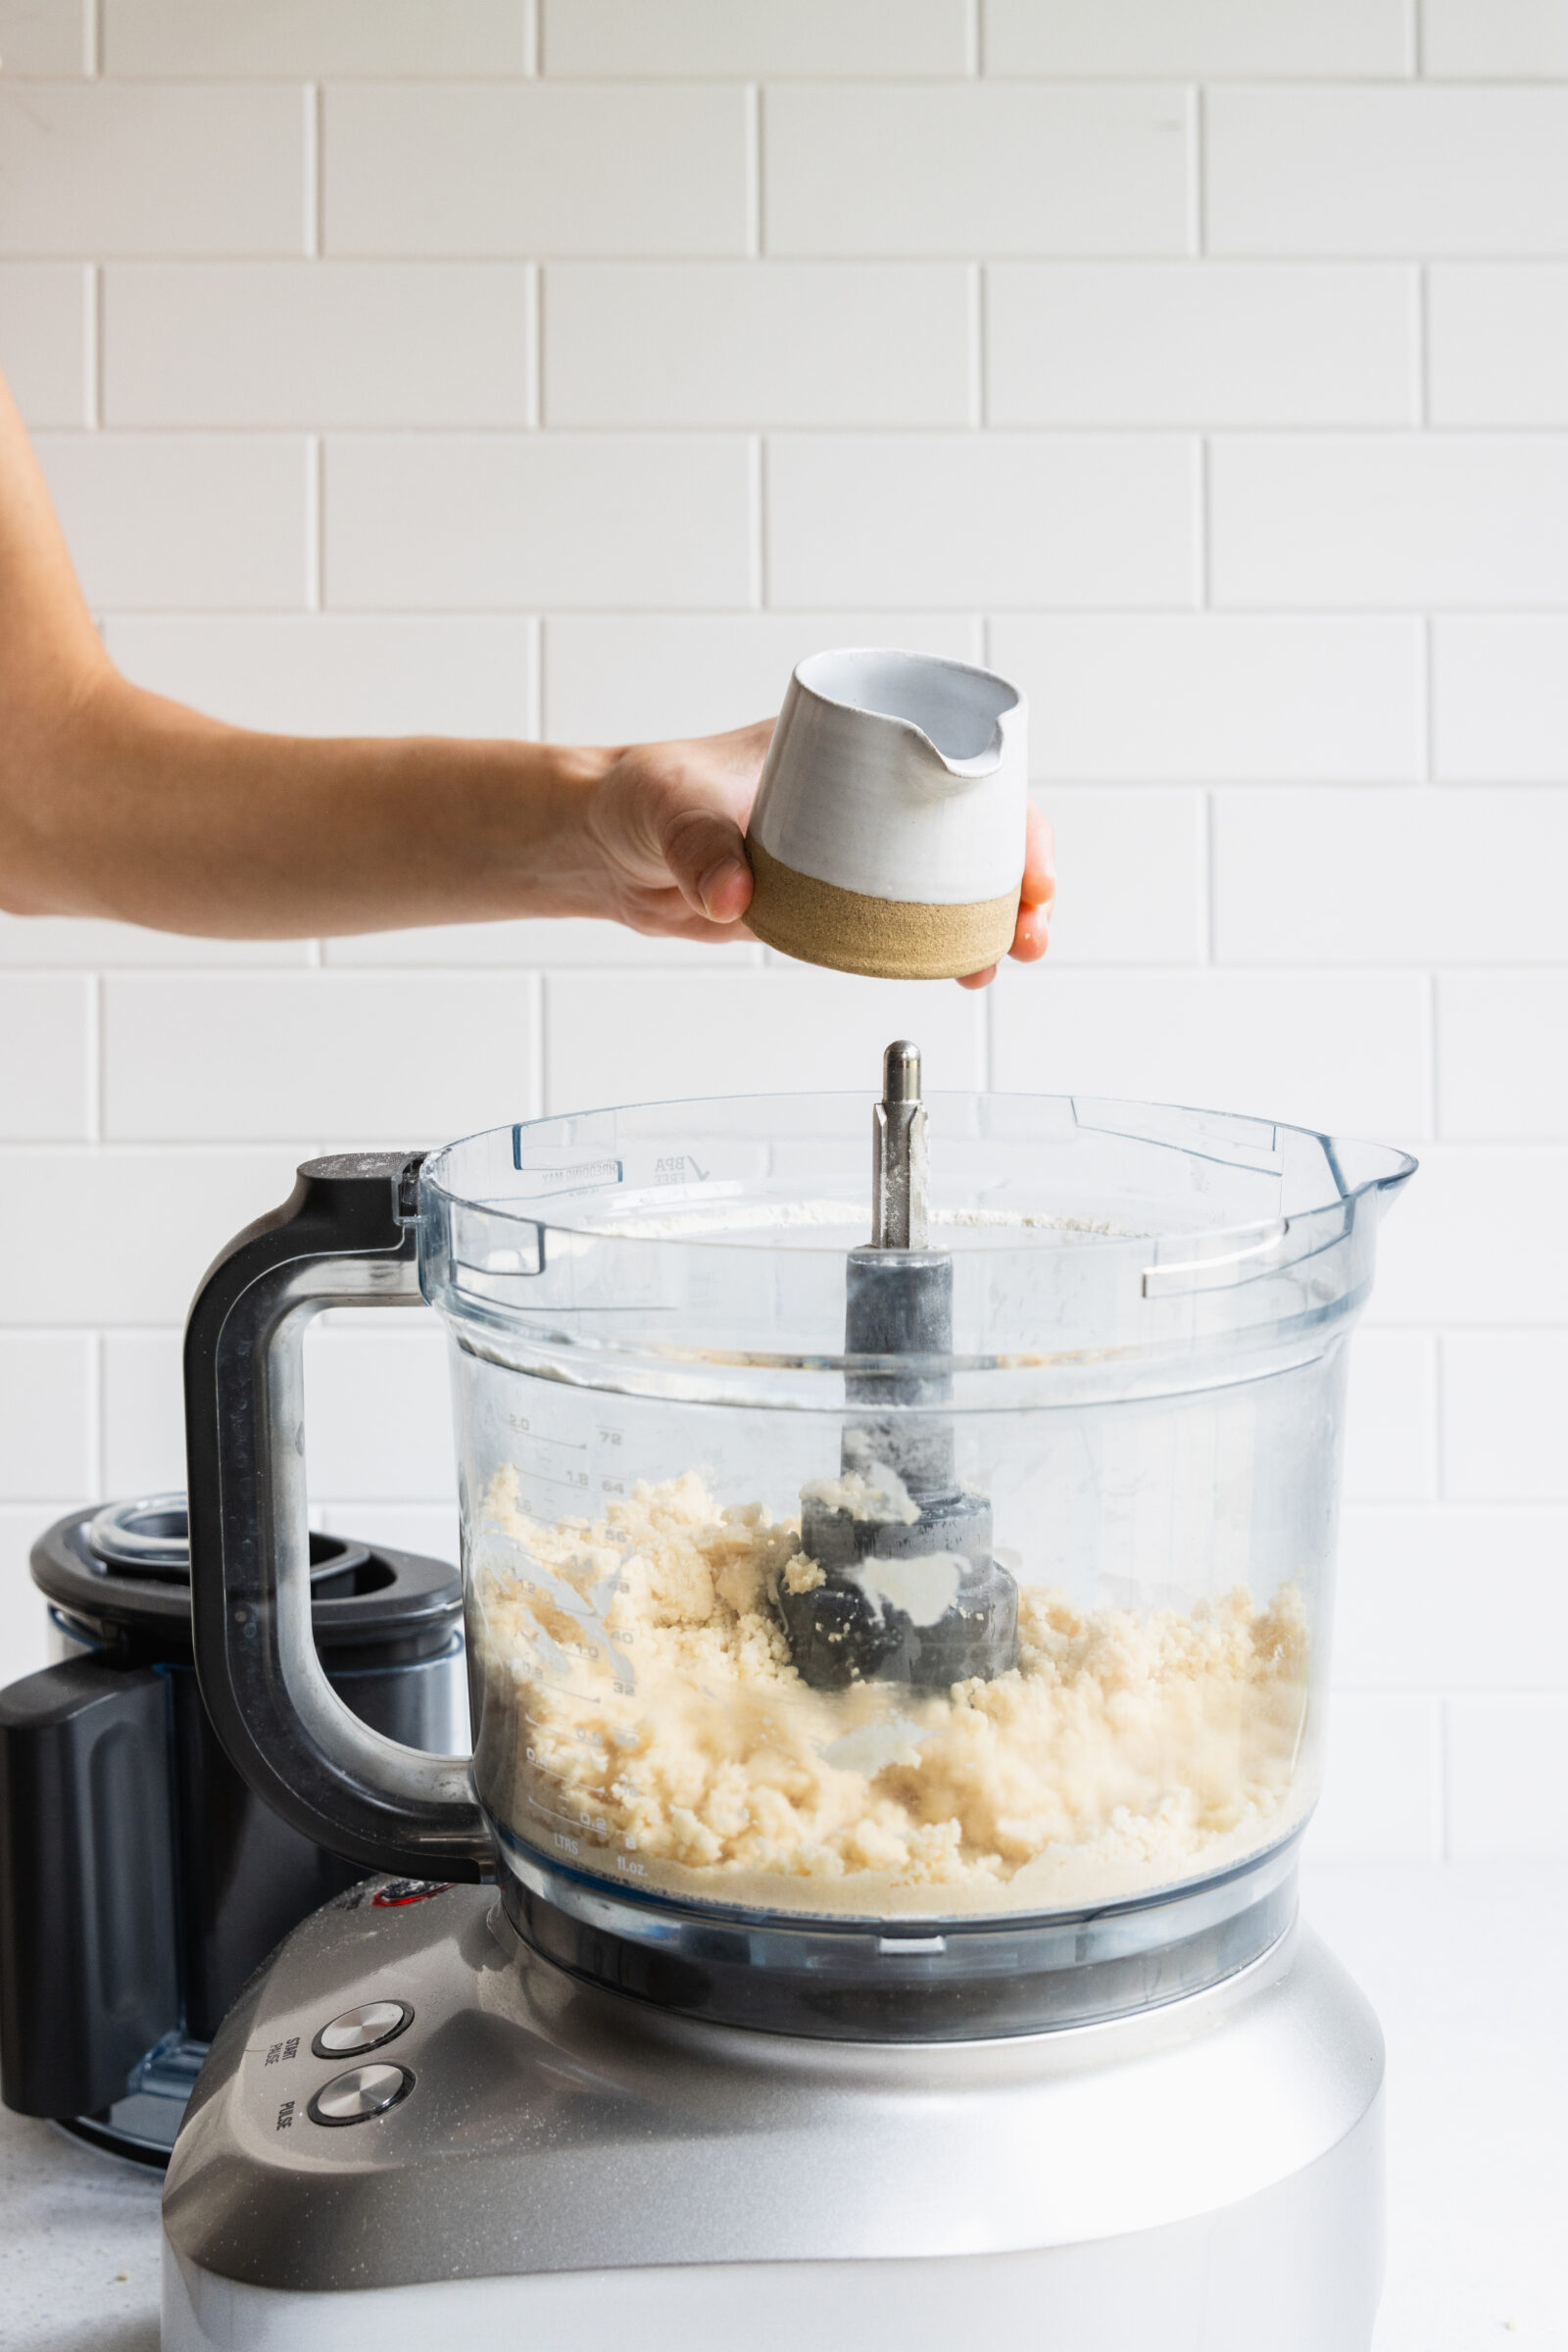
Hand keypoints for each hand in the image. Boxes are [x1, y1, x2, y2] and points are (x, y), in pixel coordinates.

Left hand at [581, 723, 1054, 986]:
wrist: (606, 848)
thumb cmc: (641, 797)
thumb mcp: (671, 808)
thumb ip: (698, 848)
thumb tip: (732, 894)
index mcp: (851, 744)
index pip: (955, 771)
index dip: (1010, 814)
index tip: (1029, 862)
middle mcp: (865, 794)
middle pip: (969, 832)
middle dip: (1019, 877)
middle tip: (1032, 926)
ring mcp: (853, 850)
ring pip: (946, 882)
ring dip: (990, 917)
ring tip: (1010, 958)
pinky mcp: (833, 899)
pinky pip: (904, 920)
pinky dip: (941, 943)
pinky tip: (964, 969)